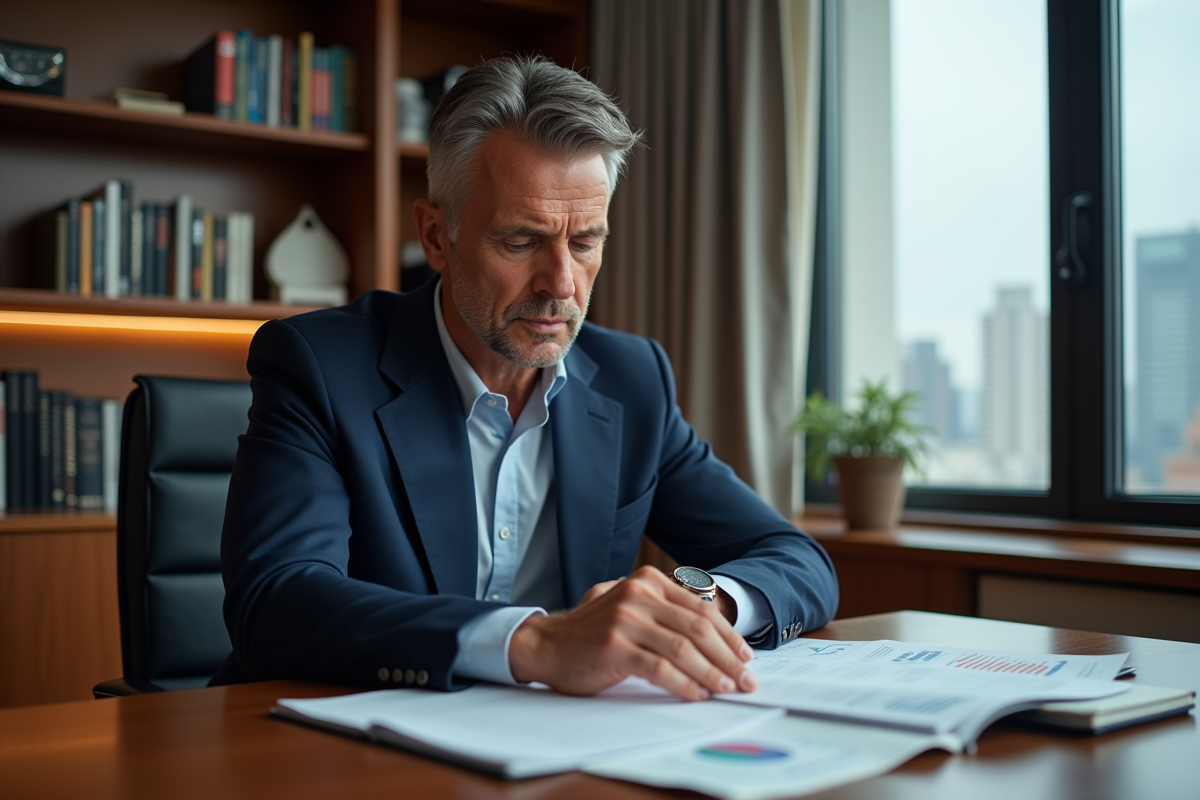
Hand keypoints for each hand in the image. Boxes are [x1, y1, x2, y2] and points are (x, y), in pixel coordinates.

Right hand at [508, 566, 757, 700]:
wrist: (548, 644)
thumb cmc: (595, 632)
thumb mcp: (632, 609)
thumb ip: (666, 613)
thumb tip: (717, 638)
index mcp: (649, 582)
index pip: (701, 610)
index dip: (729, 636)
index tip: (746, 658)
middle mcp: (639, 595)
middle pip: (698, 629)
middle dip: (728, 658)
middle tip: (747, 680)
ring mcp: (626, 619)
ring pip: (683, 649)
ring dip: (711, 673)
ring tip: (727, 689)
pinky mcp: (615, 646)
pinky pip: (660, 669)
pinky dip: (684, 684)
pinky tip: (697, 695)